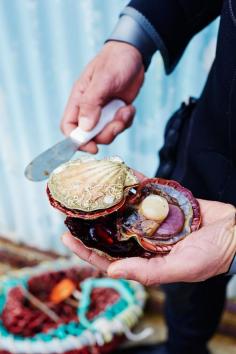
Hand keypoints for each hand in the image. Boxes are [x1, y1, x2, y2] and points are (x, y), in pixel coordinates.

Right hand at [61, 42, 143, 152]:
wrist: (134, 54)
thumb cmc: (115, 61)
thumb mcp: (103, 80)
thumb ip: (91, 103)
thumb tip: (85, 128)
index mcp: (78, 100)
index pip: (69, 128)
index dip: (77, 141)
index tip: (93, 147)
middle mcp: (89, 109)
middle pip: (90, 136)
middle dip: (105, 134)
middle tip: (118, 122)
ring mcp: (103, 112)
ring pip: (106, 133)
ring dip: (118, 126)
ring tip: (126, 110)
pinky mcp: (116, 113)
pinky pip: (119, 127)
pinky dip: (126, 121)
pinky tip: (129, 107)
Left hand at [62, 179, 235, 283]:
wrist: (235, 231)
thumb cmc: (210, 256)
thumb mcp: (179, 268)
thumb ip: (147, 271)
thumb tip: (112, 273)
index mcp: (145, 258)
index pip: (108, 258)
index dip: (86, 250)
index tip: (66, 238)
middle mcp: (144, 238)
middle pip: (111, 231)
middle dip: (91, 222)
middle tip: (70, 210)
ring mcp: (153, 219)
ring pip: (124, 208)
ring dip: (107, 199)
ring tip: (88, 188)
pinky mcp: (163, 202)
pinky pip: (143, 191)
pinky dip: (131, 181)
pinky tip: (117, 172)